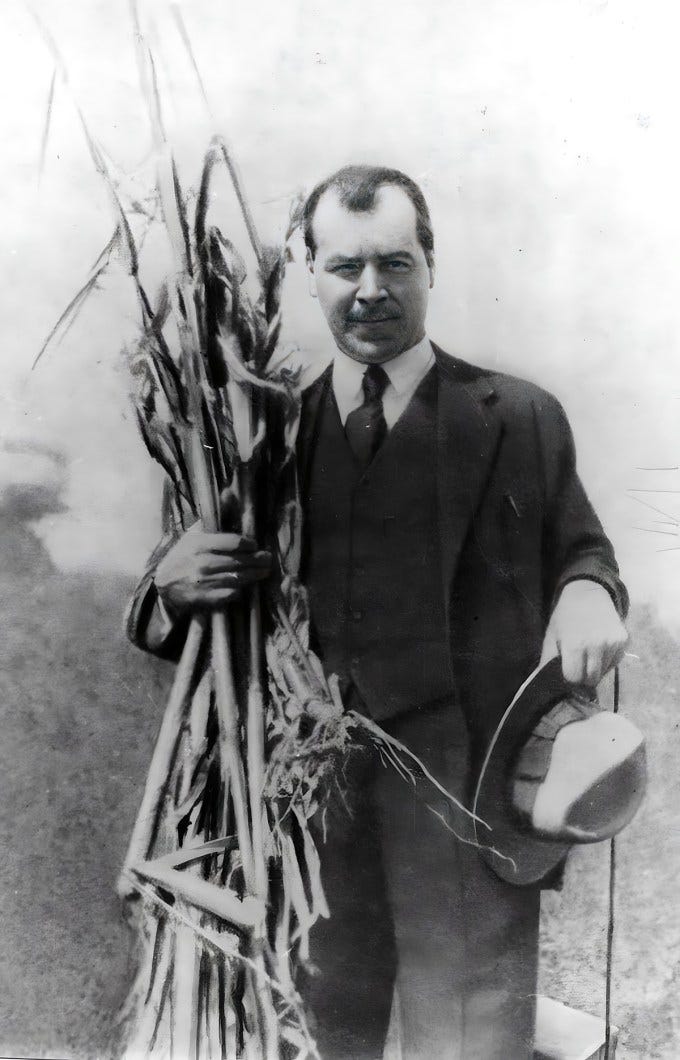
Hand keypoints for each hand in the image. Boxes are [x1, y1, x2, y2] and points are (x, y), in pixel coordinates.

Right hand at [155, 522, 271, 614]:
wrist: (162, 583)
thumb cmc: (183, 555)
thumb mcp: (195, 533)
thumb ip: (215, 515)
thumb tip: (230, 491)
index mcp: (199, 544)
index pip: (233, 542)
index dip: (248, 544)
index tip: (254, 545)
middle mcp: (201, 563)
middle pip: (238, 561)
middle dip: (256, 560)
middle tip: (267, 559)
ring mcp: (203, 582)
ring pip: (237, 578)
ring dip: (254, 575)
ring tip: (263, 571)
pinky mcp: (204, 598)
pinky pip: (230, 594)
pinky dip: (239, 590)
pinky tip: (245, 585)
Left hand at [540, 580, 628, 685]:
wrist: (588, 594)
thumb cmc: (565, 617)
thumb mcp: (552, 637)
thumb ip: (546, 662)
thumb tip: (537, 682)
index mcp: (575, 645)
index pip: (575, 678)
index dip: (570, 678)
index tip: (568, 672)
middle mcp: (596, 645)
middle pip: (591, 678)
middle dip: (583, 677)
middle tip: (578, 666)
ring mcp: (613, 642)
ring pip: (605, 672)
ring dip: (596, 669)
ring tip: (588, 654)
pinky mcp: (624, 639)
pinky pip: (615, 662)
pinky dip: (607, 661)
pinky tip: (600, 648)